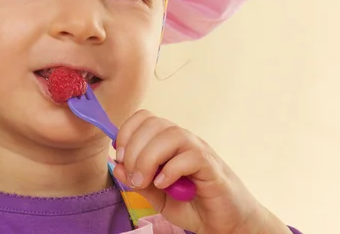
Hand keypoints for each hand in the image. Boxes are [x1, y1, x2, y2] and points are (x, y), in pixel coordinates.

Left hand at [111, 110, 290, 233]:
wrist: (224, 222)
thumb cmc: (192, 205)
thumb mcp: (156, 196)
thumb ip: (137, 182)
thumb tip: (115, 166)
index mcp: (167, 142)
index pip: (144, 118)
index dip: (126, 133)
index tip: (119, 158)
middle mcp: (183, 140)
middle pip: (153, 124)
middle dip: (134, 150)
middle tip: (133, 178)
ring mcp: (199, 150)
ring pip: (171, 135)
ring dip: (149, 158)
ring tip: (145, 181)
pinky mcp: (212, 167)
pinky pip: (191, 156)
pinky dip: (171, 170)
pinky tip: (165, 185)